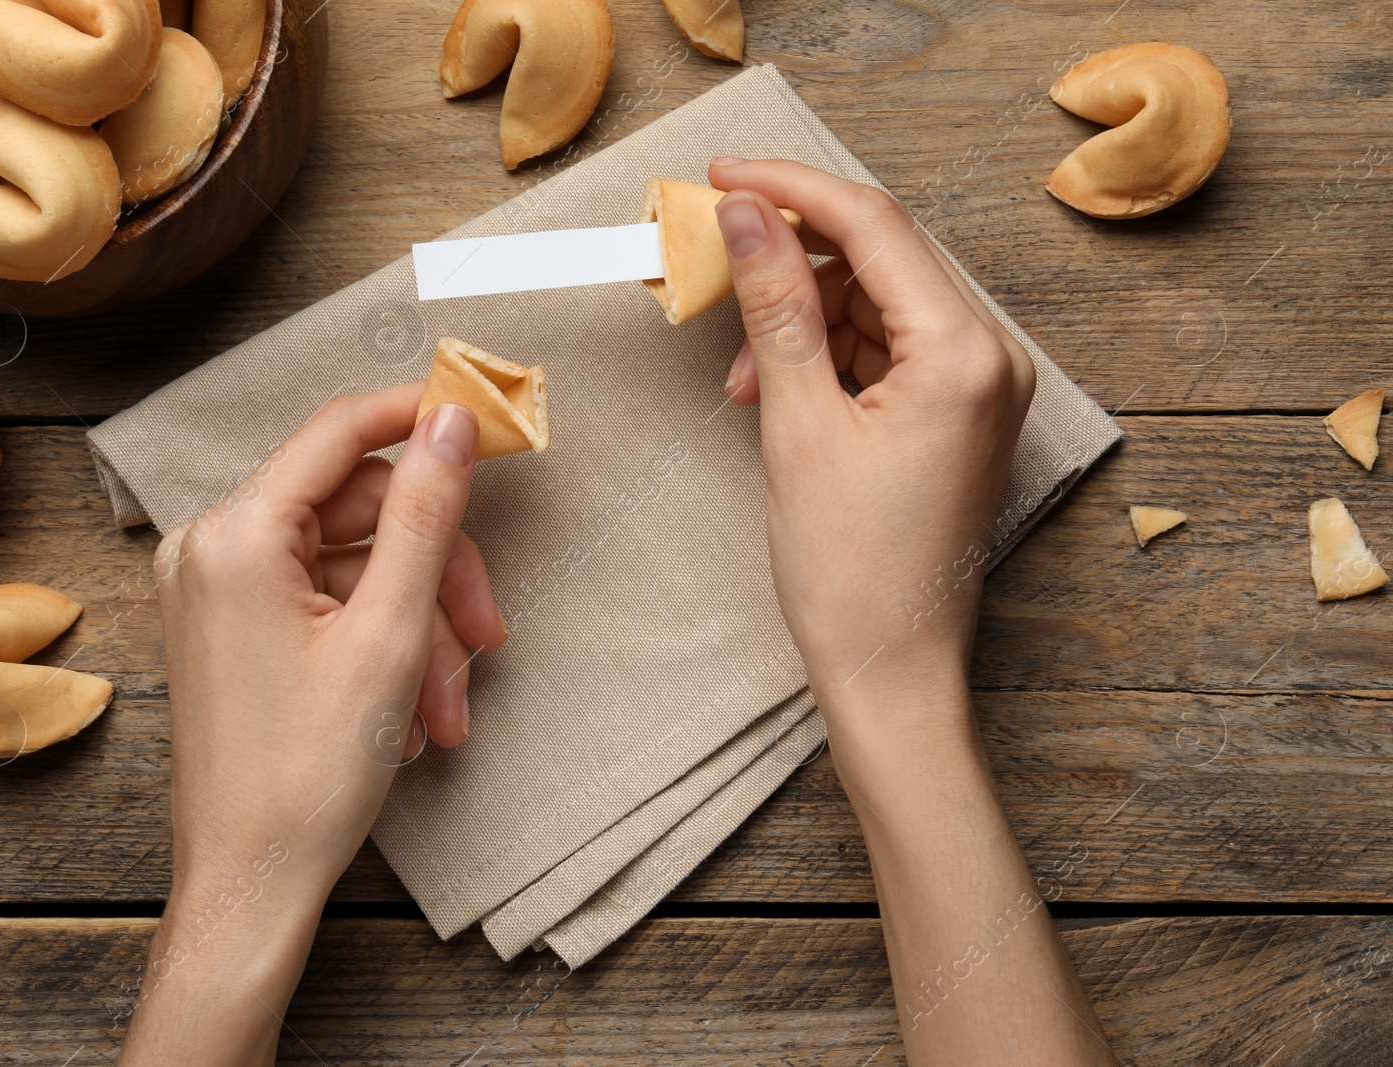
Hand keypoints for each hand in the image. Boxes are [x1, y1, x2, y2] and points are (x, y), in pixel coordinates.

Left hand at [119, 384, 506, 1065]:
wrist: (252, 883)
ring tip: (448, 708)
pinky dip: (382, 646)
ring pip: (353, 565)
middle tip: (485, 633)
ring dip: (418, 628)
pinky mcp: (232, 627)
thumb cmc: (308, 776)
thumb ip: (425, 515)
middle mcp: (211, 549)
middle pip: (359, 511)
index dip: (420, 419)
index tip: (487, 423)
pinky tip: (414, 712)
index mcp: (234, 536)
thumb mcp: (389, 633)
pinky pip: (327, 604)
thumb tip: (452, 421)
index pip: (341, 432)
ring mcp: (217, 591)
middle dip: (434, 574)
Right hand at [708, 158, 1035, 709]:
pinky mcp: (959, 416)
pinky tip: (777, 396)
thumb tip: (748, 217)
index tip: (724, 175)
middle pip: (879, 262)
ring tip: (746, 380)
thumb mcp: (797, 425)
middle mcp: (991, 360)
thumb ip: (775, 308)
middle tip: (718, 274)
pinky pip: (886, 352)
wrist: (890, 671)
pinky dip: (827, 360)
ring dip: (802, 323)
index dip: (791, 189)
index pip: (874, 226)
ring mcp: (980, 389)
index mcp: (966, 355)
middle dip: (792, 267)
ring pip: (877, 307)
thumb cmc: (852, 573)